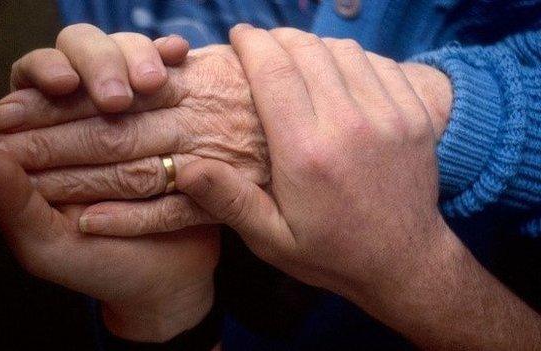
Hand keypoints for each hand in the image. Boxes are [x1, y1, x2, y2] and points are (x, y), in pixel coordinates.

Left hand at [0, 25, 217, 341]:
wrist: (166, 279)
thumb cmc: (99, 265)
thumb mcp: (47, 244)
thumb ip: (11, 203)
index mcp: (42, 142)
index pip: (33, 85)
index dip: (43, 74)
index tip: (60, 83)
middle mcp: (85, 119)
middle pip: (84, 62)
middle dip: (98, 66)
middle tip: (116, 94)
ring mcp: (133, 115)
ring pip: (129, 64)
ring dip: (136, 60)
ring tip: (151, 81)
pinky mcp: (172, 121)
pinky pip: (170, 82)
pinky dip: (172, 65)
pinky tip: (178, 57)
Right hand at [179, 23, 445, 302]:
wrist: (404, 263)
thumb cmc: (331, 253)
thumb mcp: (272, 240)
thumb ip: (229, 200)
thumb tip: (184, 167)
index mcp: (306, 153)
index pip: (274, 71)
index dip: (252, 43)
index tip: (238, 35)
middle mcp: (349, 125)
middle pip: (308, 51)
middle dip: (278, 37)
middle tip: (263, 44)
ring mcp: (390, 116)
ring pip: (344, 50)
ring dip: (315, 45)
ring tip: (297, 56)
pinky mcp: (416, 115)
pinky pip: (380, 63)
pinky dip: (353, 57)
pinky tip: (338, 73)